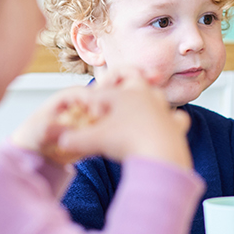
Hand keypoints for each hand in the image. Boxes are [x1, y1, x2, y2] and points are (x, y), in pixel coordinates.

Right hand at [14, 73, 191, 170]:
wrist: (161, 156)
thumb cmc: (127, 143)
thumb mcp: (94, 141)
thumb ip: (74, 139)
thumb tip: (58, 142)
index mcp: (123, 94)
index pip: (101, 93)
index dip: (90, 103)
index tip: (86, 115)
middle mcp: (145, 95)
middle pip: (132, 78)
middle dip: (121, 81)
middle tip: (113, 88)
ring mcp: (163, 108)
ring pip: (155, 94)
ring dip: (147, 100)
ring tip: (137, 112)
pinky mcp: (175, 124)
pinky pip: (174, 117)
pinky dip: (168, 120)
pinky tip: (162, 127)